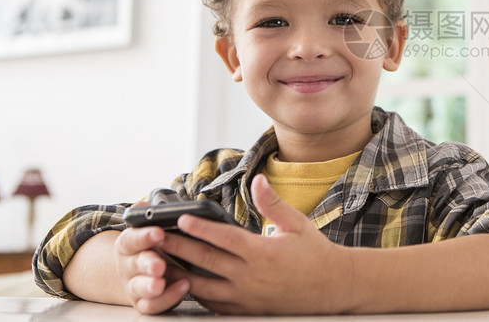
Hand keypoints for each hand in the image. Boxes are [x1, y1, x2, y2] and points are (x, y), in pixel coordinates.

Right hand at [113, 203, 189, 313]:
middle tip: (159, 264)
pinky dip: (167, 298)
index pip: (131, 239)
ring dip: (150, 286)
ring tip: (161, 283)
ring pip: (138, 288)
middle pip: (134, 265)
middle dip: (147, 264)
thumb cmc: (152, 244)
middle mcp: (127, 265)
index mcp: (128, 244)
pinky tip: (184, 287)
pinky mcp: (144, 302)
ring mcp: (134, 285)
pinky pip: (151, 305)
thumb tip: (147, 206)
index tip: (158, 232)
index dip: (144, 236)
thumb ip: (149, 217)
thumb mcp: (148, 228)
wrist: (138, 272)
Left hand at [160, 174, 352, 314]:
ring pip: (203, 288)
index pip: (223, 238)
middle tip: (155, 240)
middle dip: (178, 249)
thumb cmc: (316, 253)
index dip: (199, 228)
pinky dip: (196, 293)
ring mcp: (247, 298)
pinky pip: (214, 304)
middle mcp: (251, 278)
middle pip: (205, 263)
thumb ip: (273, 203)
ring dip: (179, 275)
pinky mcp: (247, 310)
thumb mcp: (297, 223)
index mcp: (263, 254)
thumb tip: (258, 180)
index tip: (180, 219)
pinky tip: (185, 284)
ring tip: (159, 265)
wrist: (334, 288)